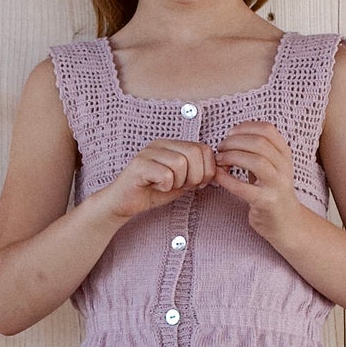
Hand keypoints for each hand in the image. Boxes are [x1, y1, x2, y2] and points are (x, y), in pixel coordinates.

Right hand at [98, 136, 217, 225]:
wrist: (123, 203)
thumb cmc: (152, 191)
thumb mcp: (182, 182)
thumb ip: (199, 174)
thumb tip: (222, 169)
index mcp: (173, 145)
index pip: (204, 148)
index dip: (207, 169)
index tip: (196, 183)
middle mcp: (161, 144)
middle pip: (194, 152)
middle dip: (195, 176)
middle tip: (182, 186)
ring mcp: (148, 152)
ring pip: (180, 163)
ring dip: (179, 182)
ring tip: (167, 186)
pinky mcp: (139, 165)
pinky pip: (165, 174)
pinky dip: (165, 186)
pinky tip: (156, 187)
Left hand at [208, 120, 304, 243]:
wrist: (286, 222)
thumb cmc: (272, 191)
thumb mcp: (271, 166)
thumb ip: (257, 151)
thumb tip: (232, 136)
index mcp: (285, 154)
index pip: (268, 130)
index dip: (246, 127)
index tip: (230, 133)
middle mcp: (284, 167)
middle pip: (260, 143)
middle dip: (235, 142)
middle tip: (221, 148)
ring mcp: (277, 185)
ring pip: (256, 160)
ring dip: (232, 157)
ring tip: (220, 160)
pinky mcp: (266, 202)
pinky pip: (243, 187)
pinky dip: (226, 179)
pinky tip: (217, 176)